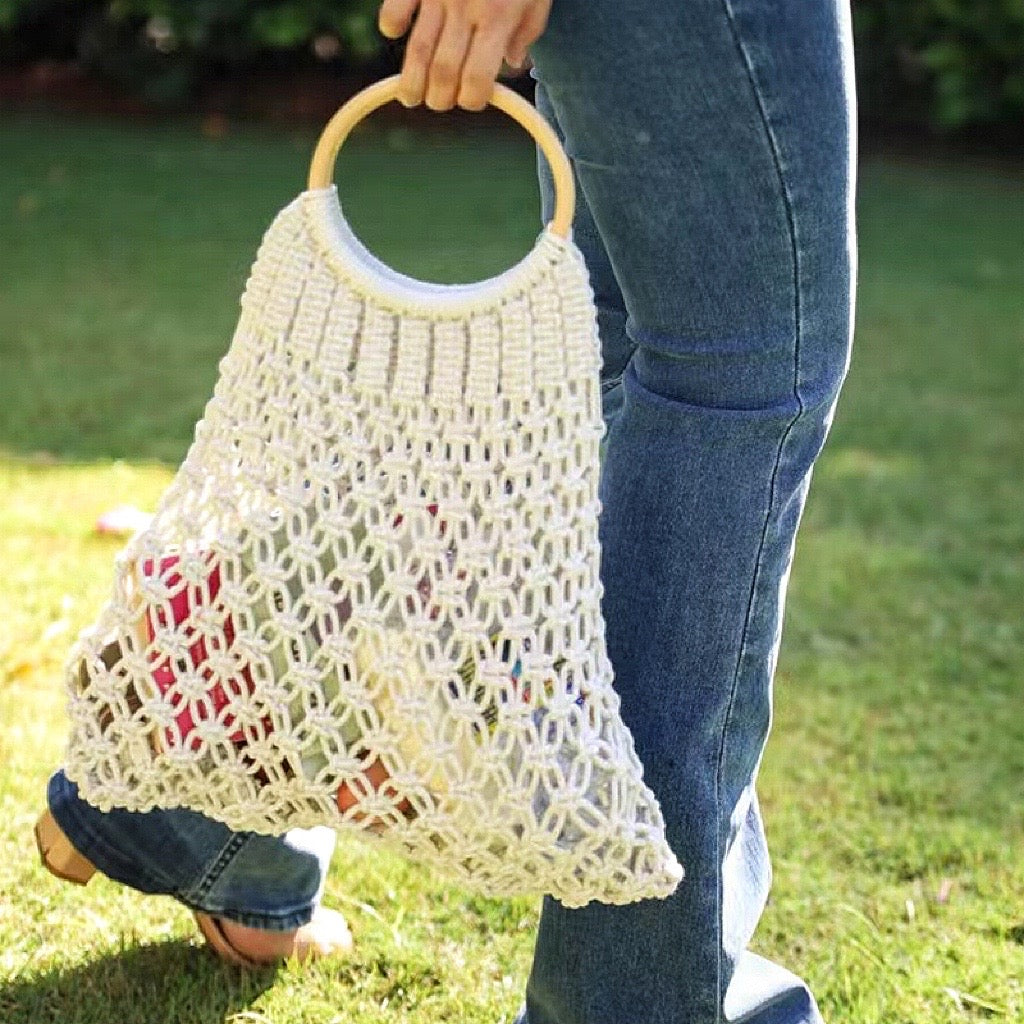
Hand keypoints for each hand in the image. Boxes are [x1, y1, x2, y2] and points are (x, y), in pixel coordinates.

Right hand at [378, 0, 551, 110]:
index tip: (473, 99)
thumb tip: (512, 66)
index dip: (472, 99)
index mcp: (498, 19)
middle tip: (440, 101)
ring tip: (410, 96)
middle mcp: (466, 9)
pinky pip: (395, 8)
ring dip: (411, 82)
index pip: (476, 79)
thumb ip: (527, 32)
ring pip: (417, 51)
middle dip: (440, 98)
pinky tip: (396, 34)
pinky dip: (391, 25)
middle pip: (443, 73)